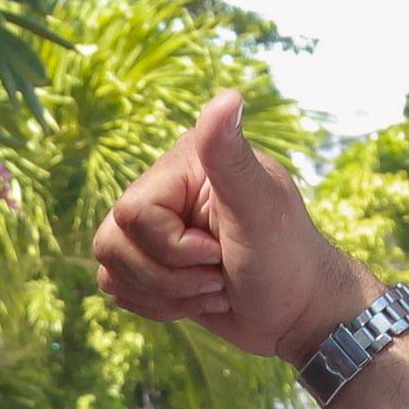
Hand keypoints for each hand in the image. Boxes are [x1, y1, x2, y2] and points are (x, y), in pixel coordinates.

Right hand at [91, 90, 379, 367]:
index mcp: (185, 162)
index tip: (219, 250)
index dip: (172, 247)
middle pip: (112, 243)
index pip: (132, 213)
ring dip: (165, 296)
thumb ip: (231, 155)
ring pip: (110, 268)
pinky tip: (197, 298)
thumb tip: (228, 96)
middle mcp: (162, 188)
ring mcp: (153, 228)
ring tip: (211, 286)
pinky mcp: (149, 262)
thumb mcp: (260, 206)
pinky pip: (117, 288)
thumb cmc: (286, 258)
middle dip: (170, 278)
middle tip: (217, 273)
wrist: (297, 312)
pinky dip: (157, 307)